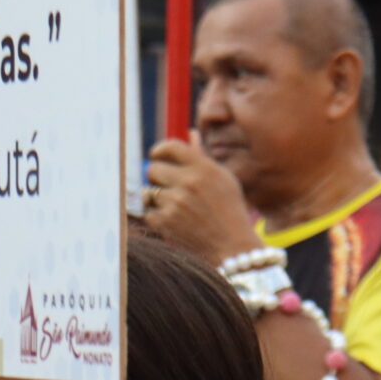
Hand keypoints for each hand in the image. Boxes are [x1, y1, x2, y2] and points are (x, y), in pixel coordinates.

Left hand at [143, 132, 264, 265]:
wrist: (232, 246)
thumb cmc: (230, 210)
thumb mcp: (224, 178)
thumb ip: (203, 156)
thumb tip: (190, 133)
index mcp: (204, 168)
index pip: (171, 147)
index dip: (159, 150)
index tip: (156, 156)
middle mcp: (188, 182)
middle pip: (153, 168)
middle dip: (157, 176)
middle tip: (168, 187)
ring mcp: (175, 202)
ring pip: (150, 191)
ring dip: (158, 198)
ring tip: (176, 208)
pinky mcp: (165, 221)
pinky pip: (148, 211)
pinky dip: (156, 216)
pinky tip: (173, 220)